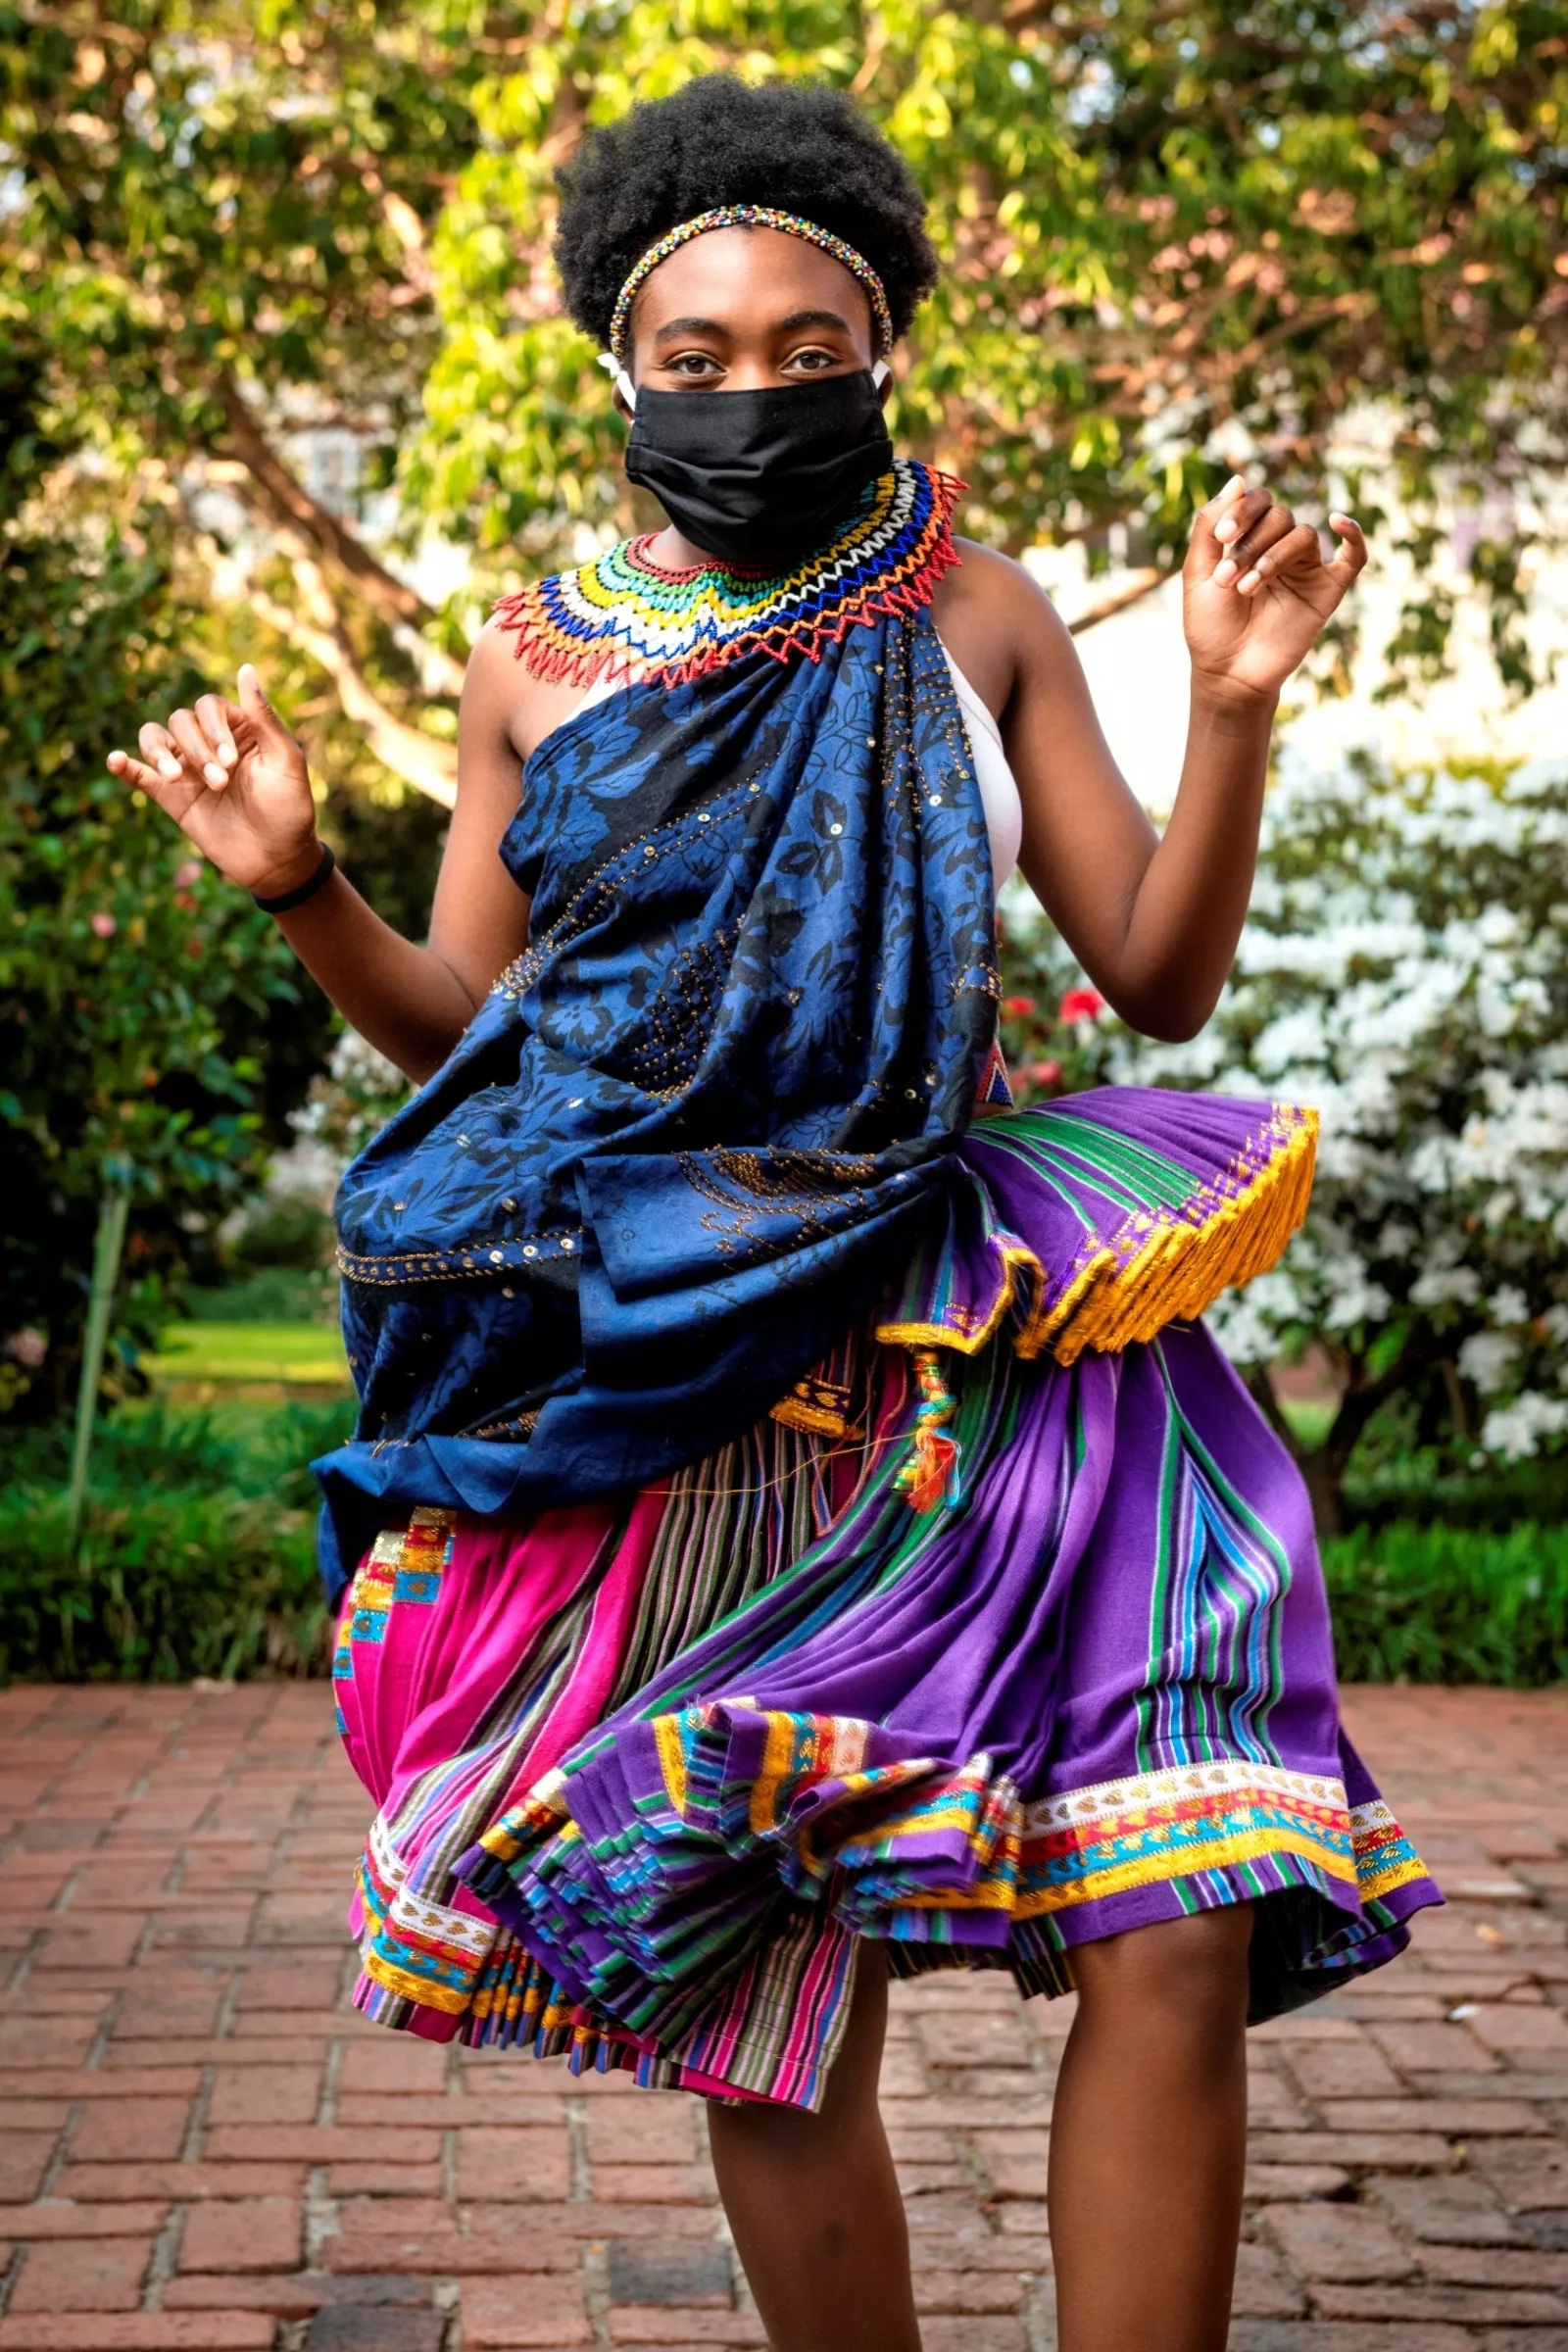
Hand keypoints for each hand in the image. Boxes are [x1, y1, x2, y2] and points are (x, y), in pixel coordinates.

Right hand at [107, 666, 320, 896]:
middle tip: (221, 782)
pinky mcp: (170, 795)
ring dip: (160, 753)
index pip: (208, 706)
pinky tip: (116, 760)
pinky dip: (123, 764)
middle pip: (181, 721)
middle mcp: (208, 742)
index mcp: (237, 728)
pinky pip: (138, 774)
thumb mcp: (285, 761)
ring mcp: (187, 768)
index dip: (214, 728)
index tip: (232, 762)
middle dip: (197, 749)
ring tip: (175, 777)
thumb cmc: (290, 808)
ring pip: (154, 738)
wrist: (277, 859)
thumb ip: (263, 717)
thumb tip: (246, 668)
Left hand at [1182, 475, 1367, 702]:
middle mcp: (1280, 548)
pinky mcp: (1326, 591)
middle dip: (1251, 544)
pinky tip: (1339, 522)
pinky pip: (1354, 557)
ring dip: (1274, 557)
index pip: (1259, 501)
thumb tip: (1238, 479)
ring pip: (1304, 535)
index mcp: (1251, 539)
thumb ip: (1209, 525)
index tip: (1222, 538)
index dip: (1242, 511)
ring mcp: (1305, 569)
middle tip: (1228, 579)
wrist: (1227, 673)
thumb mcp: (1197, 572)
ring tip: (1248, 589)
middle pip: (1280, 516)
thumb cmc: (1210, 626)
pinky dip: (1353, 536)